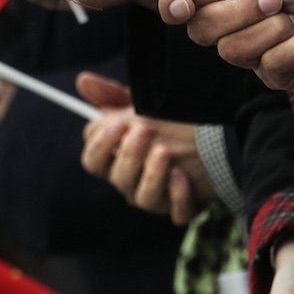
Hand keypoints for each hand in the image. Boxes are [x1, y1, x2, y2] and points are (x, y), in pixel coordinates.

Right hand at [77, 72, 214, 224]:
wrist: (210, 143)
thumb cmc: (165, 125)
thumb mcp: (141, 106)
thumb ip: (113, 96)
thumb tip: (83, 79)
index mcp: (116, 161)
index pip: (94, 161)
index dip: (100, 146)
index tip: (116, 124)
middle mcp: (132, 183)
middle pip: (118, 178)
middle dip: (129, 154)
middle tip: (144, 130)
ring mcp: (157, 198)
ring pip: (144, 198)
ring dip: (152, 175)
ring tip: (164, 152)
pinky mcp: (183, 207)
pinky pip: (177, 213)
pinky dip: (179, 197)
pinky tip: (182, 177)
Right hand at [158, 0, 293, 92]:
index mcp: (238, 0)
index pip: (191, 12)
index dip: (177, 8)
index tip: (179, 3)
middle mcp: (246, 30)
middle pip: (207, 34)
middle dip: (238, 13)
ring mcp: (267, 56)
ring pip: (236, 53)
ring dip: (273, 31)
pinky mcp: (291, 79)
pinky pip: (269, 72)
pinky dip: (293, 51)